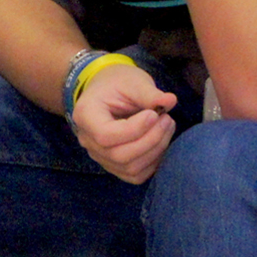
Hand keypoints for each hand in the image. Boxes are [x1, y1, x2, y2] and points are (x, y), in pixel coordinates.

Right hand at [72, 62, 178, 184]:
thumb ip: (148, 92)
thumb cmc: (117, 83)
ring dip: (155, 150)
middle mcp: (88, 141)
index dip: (135, 129)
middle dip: (150, 140)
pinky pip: (134, 175)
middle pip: (119, 155)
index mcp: (86, 116)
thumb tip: (170, 101)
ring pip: (129, 168)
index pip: (106, 136)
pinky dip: (153, 163)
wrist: (106, 92)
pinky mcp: (113, 165)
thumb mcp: (131, 81)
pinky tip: (161, 142)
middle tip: (167, 119)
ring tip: (167, 126)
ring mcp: (100, 156)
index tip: (154, 114)